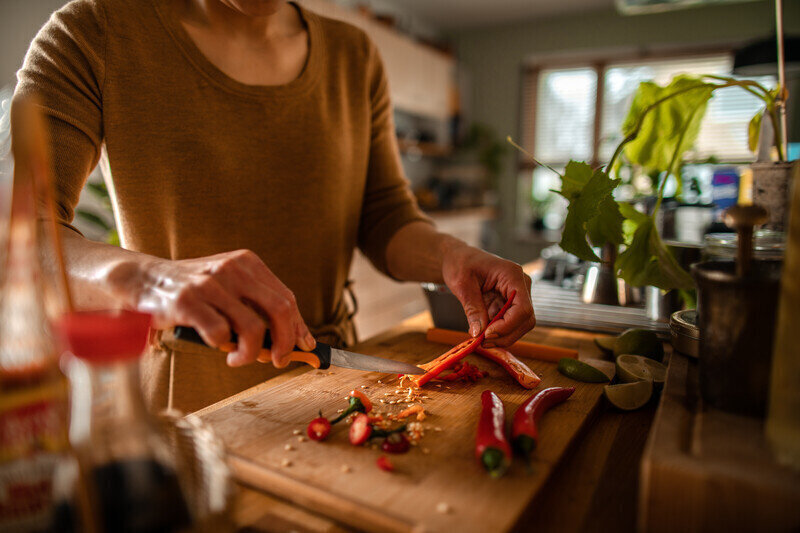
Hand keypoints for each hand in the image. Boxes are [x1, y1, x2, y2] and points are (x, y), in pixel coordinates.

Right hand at [104, 249, 314, 366]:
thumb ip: (257, 307)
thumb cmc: (191, 290)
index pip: (286, 299)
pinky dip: (223, 346)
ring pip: (253, 327)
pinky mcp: (187, 301)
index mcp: (246, 263)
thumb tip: (297, 339)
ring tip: (238, 359)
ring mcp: (209, 284)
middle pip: (280, 310)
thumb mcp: (228, 288)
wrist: (141, 278)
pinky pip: (220, 333)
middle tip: (277, 360)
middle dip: (286, 342)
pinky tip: (216, 346)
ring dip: (251, 352)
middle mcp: (232, 269)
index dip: (298, 327)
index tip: (304, 347)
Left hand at [441, 242, 534, 347]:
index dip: (508, 326)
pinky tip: (481, 332)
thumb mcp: (462, 285)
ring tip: (479, 339)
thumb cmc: (460, 263)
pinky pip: (509, 323)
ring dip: (501, 336)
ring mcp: (517, 295)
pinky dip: (497, 332)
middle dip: (505, 335)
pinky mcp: (509, 303)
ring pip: (519, 325)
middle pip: (525, 320)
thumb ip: (472, 309)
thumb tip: (478, 333)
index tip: (487, 334)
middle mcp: (520, 285)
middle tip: (482, 342)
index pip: (522, 308)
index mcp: (512, 275)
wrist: (458, 257)